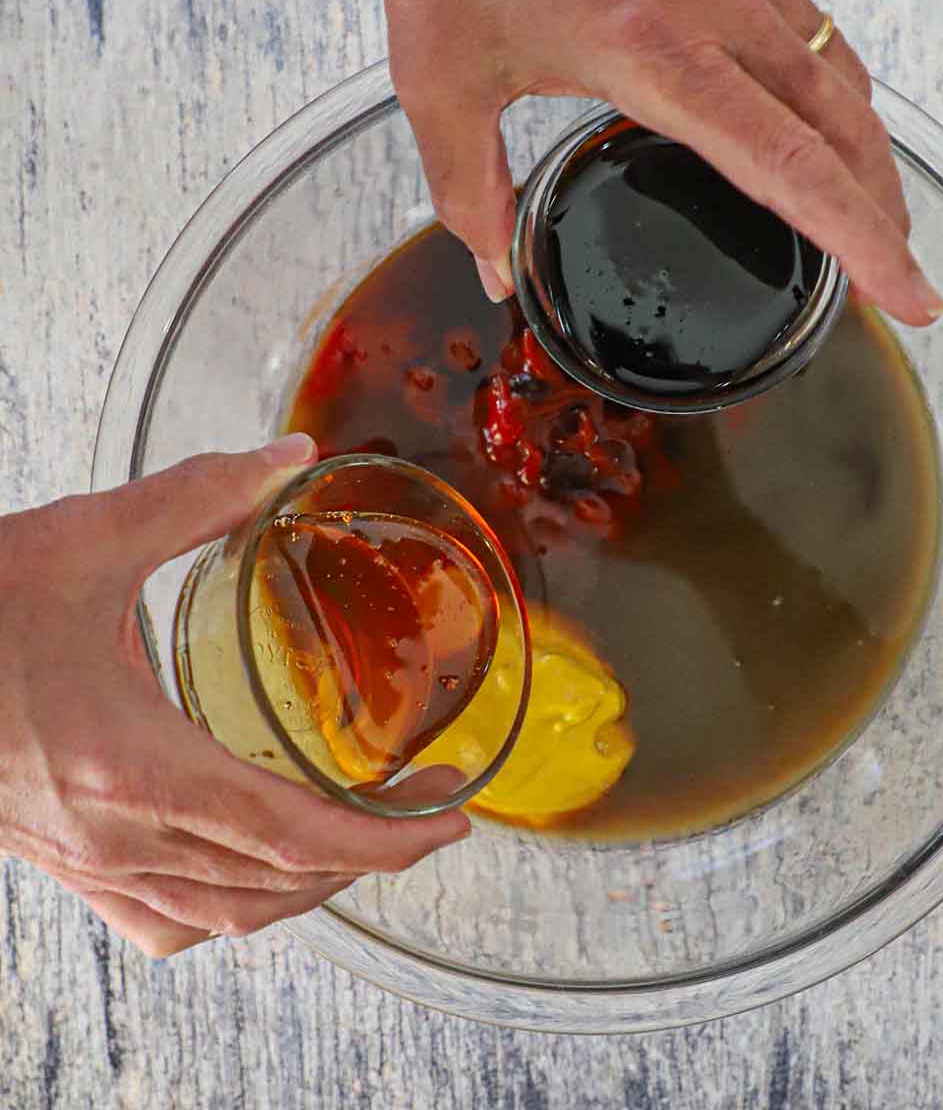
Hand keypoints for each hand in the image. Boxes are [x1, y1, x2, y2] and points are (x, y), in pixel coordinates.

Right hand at [0, 434, 468, 956]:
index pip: (292, 834)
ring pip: (225, 914)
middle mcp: (114, 834)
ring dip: (305, 888)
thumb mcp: (83, 539)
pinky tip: (250, 871)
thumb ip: (198, 496)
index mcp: (132, 764)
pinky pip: (162, 920)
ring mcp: (85, 861)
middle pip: (274, 883)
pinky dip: (229, 906)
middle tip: (420, 819)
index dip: (383, 840)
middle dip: (364, 860)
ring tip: (357, 843)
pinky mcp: (62, 862)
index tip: (446, 825)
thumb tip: (289, 456)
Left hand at [380, 0, 940, 323]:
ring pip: (838, 74)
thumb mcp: (437, 73)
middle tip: (904, 282)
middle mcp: (716, 3)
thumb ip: (468, 187)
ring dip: (869, 156)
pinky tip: (823, 124)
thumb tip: (497, 269)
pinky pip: (810, 25)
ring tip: (874, 219)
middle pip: (842, 128)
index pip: (789, 166)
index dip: (860, 241)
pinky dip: (835, 93)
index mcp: (652, 51)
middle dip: (885, 215)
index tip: (911, 295)